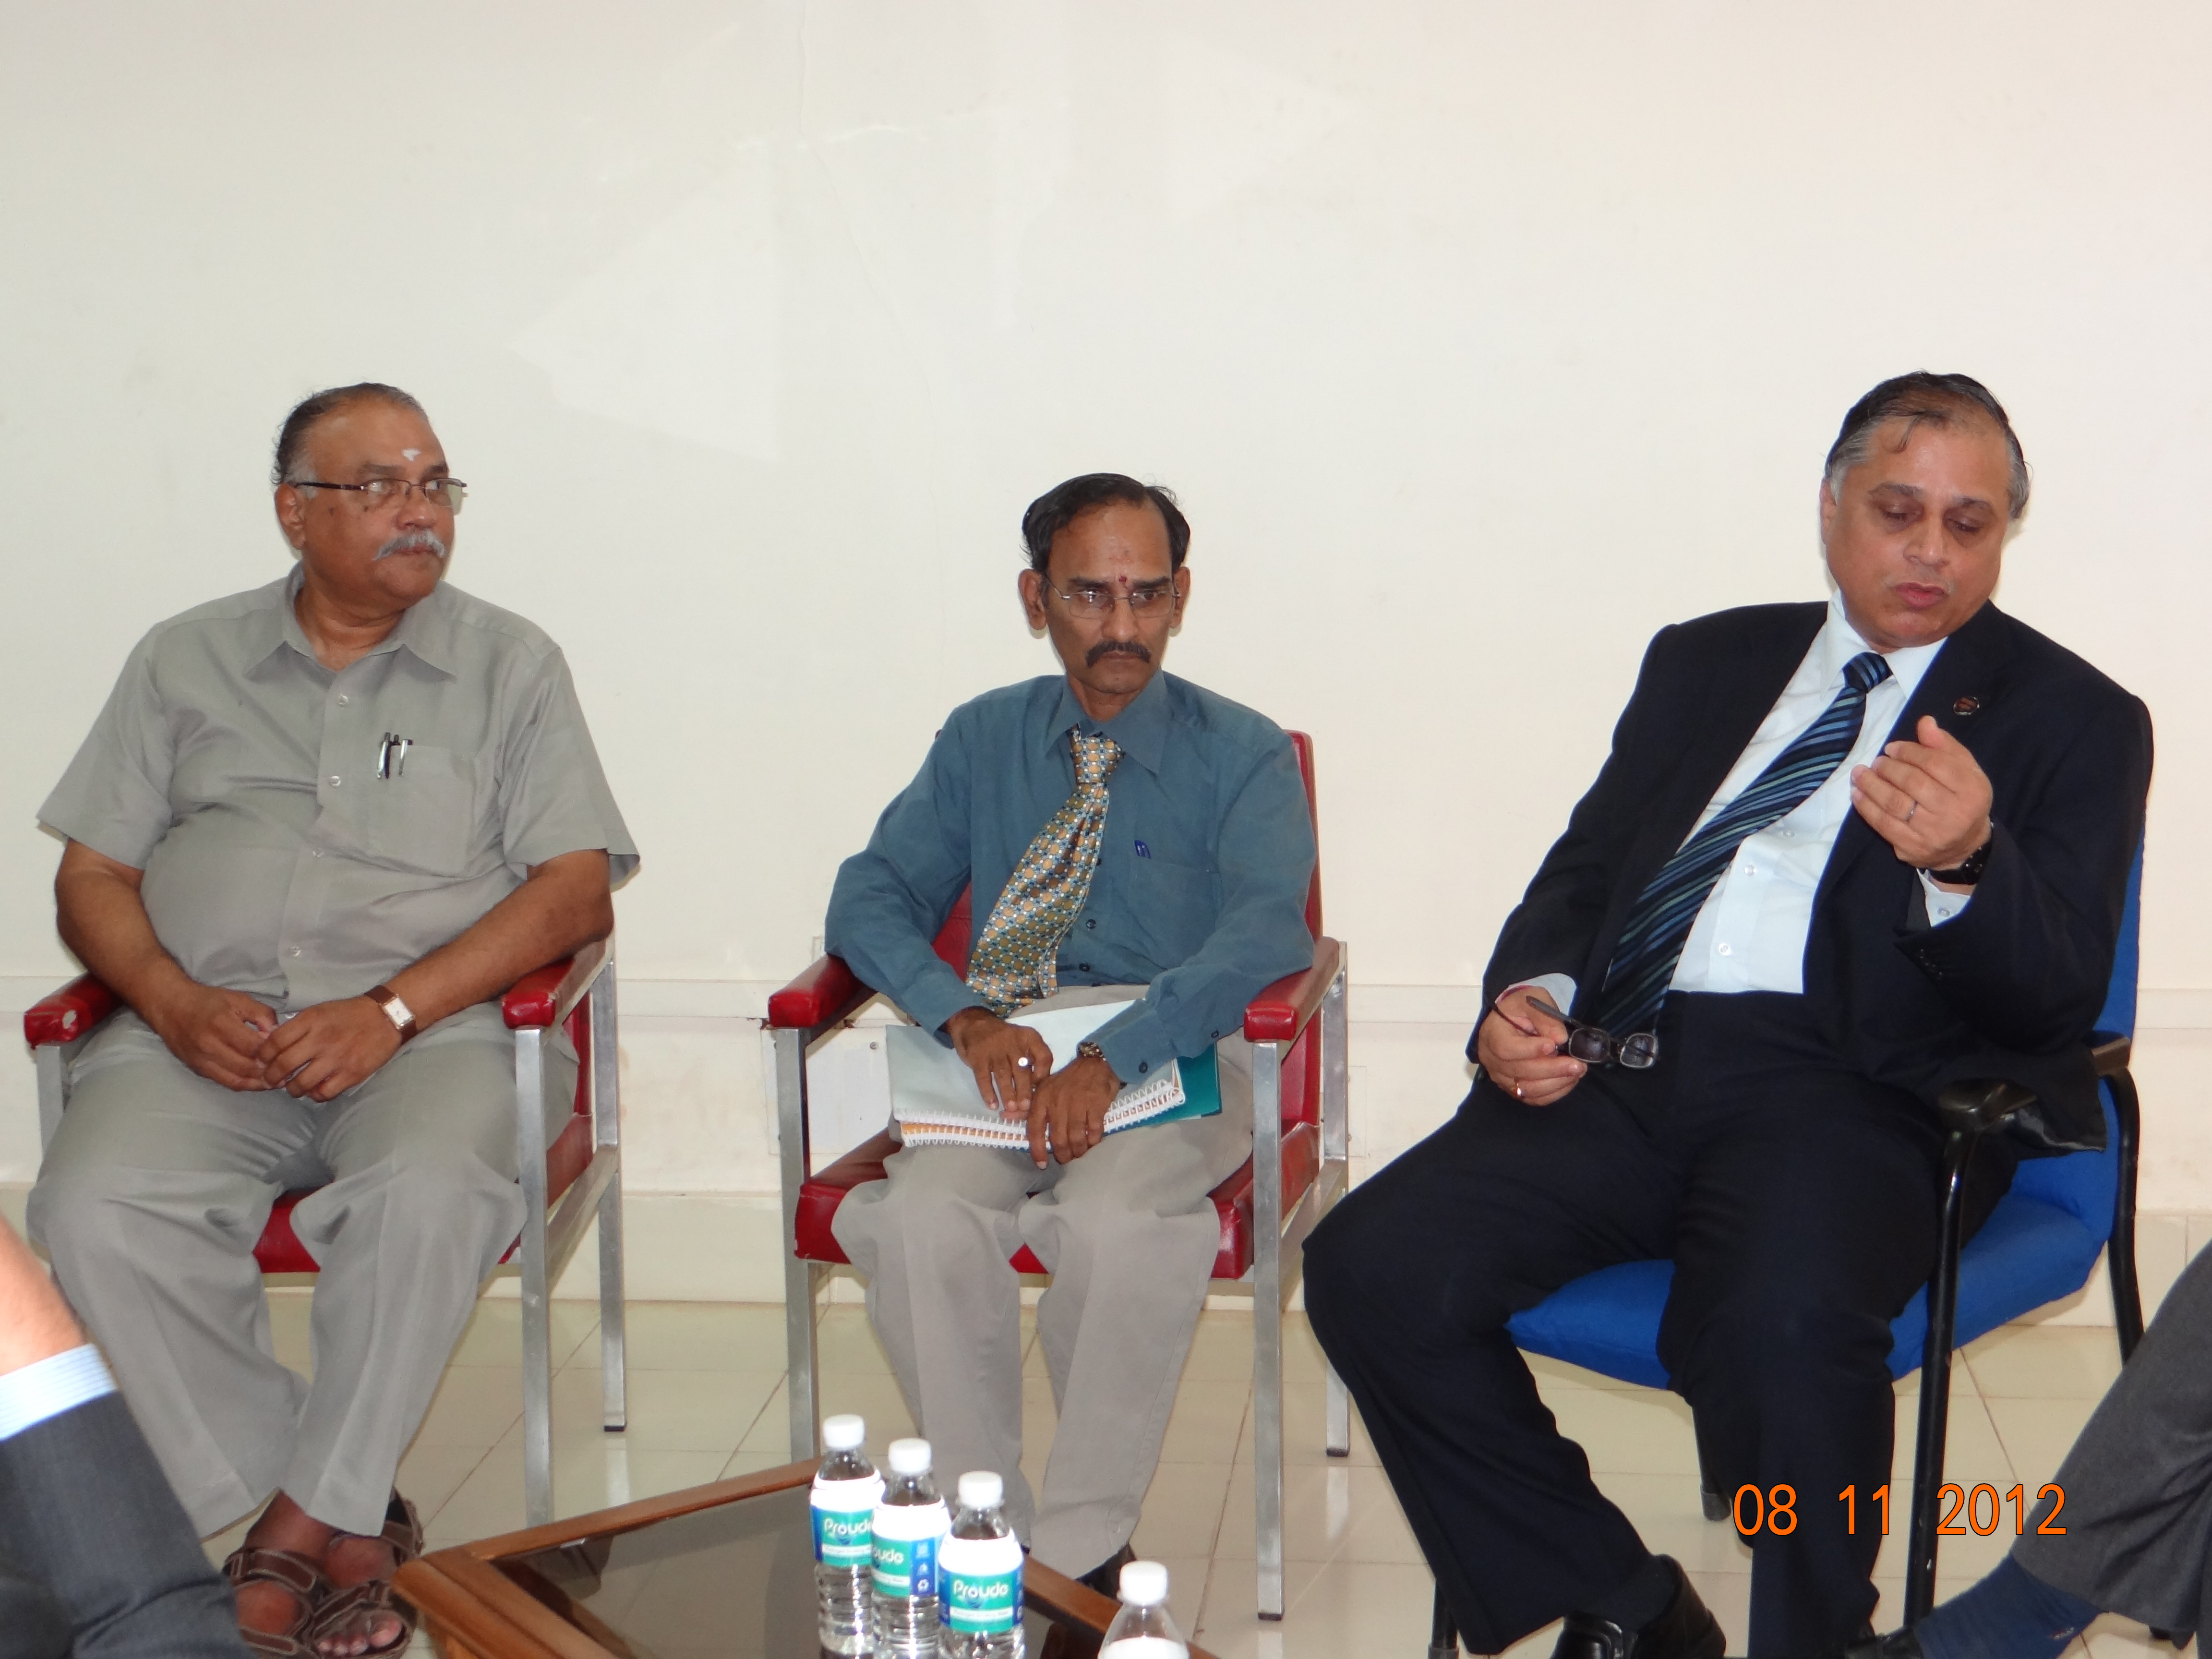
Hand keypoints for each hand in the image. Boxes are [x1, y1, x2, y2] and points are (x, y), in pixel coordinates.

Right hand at [146, 982, 278, 1091]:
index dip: (272, 1053)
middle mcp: (209, 1044)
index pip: (253, 1047)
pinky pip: (224, 1082)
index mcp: (221, 1023)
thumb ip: (262, 1014)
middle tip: (286, 1070)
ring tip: (276, 1080)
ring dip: (258, 1083)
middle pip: (246, 1066)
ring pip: (236, 1079)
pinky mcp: (198, 1069)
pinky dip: (243, 1084)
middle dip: (268, 1070)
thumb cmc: (208, 1001)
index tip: (286, 1052)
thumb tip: (276, 1034)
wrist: (171, 1007)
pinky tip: (257, 1082)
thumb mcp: (239, 998)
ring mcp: (202, 1059)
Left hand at [254, 997, 402, 1101]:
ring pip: (301, 1083)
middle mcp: (321, 1039)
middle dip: (271, 1076)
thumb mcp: (319, 1011)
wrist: (385, 1017)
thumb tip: (272, 1046)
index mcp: (311, 1020)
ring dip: (291, 1089)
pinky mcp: (351, 1073)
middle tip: (271, 1080)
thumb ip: (297, 1027)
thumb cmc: (349, 1014)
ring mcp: (337, 1058)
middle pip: (283, 1064)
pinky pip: (323, 1093)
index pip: (275, 1041)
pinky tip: (316, 1089)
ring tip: (293, 1087)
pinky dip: (315, 1094)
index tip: (262, 1061)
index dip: (263, 1055)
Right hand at [944, 1007, 1055, 1120]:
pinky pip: (984, 1077)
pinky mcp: (978, 1056)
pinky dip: (988, 1092)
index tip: (1038, 1088)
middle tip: (1025, 1107)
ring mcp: (994, 1049)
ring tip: (1011, 1108)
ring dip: (1007, 1093)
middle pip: (1022, 1069)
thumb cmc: (1003, 1040)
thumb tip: (1037, 1089)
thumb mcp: (1021, 1042)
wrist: (973, 1024)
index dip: (1043, 1074)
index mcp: (1029, 1038)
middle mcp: (1013, 1042)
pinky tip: (992, 1104)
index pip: (1043, 1056)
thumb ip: (1031, 1060)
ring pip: (1003, 1074)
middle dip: (1024, 1090)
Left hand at [1028, 1055, 1119, 1166]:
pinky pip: (1093, 1131)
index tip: (1041, 1164)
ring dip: (1078, 1150)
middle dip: (1062, 1154)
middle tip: (1065, 1159)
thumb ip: (1026, 1107)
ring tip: (1079, 1153)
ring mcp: (1078, 1104)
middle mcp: (1058, 1102)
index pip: (1035, 1129)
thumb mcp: (1044, 1089)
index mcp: (1042, 1099)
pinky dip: (1092, 1140)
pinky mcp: (1096, 1105)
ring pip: (1075, 1138)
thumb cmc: (1067, 1080)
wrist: (1095, 1063)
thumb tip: (1004, 1116)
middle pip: (1057, 1138)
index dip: (1037, 1150)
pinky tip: (1091, 1142)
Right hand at [1475, 987, 1585, 1106]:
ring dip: (1556, 1083)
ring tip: (1577, 1071)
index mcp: (1492, 1034)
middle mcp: (1492, 1060)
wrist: (1512, 1019)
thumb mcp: (1532, 1000)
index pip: (1506, 1048)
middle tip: (1577, 1064)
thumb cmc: (1521, 1008)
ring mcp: (1502, 1077)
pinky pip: (1534, 1099)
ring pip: (1528, 1089)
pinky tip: (1569, 1080)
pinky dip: (1554, 1092)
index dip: (1529, 1050)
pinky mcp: (1514, 1089)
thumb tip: (1559, 1039)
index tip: (1553, 1046)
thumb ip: (1544, 1017)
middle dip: (1552, 1069)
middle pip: (1519, 1071)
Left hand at [1850, 716, 1993, 884]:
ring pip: (1894, 804)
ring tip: (1860, 773)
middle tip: (1877, 761)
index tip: (1891, 748)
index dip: (1909, 752)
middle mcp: (1953, 812)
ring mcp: (1932, 833)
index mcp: (1971, 789)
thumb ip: (1944, 746)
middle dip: (1889, 768)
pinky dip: (1866, 807)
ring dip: (1871, 785)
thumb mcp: (1964, 769)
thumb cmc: (1962, 798)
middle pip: (1913, 783)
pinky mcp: (1912, 847)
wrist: (1965, 845)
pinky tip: (1857, 794)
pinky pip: (1883, 825)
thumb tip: (1925, 722)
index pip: (1935, 763)